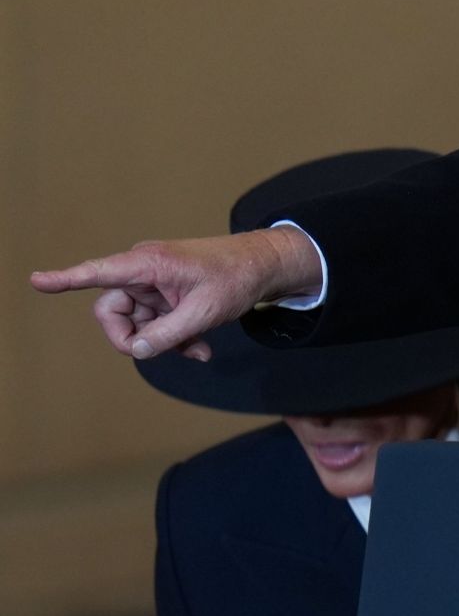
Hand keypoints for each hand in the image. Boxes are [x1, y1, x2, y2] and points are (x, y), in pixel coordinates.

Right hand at [30, 228, 322, 360]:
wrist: (266, 266)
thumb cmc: (236, 278)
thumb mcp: (204, 312)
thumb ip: (167, 334)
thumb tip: (136, 350)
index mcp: (148, 263)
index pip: (98, 272)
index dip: (65, 279)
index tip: (37, 281)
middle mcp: (143, 270)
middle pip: (112, 312)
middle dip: (132, 338)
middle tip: (157, 352)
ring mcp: (154, 283)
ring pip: (136, 323)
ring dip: (161, 341)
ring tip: (196, 349)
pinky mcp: (165, 294)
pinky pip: (155, 323)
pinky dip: (173, 338)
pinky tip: (200, 350)